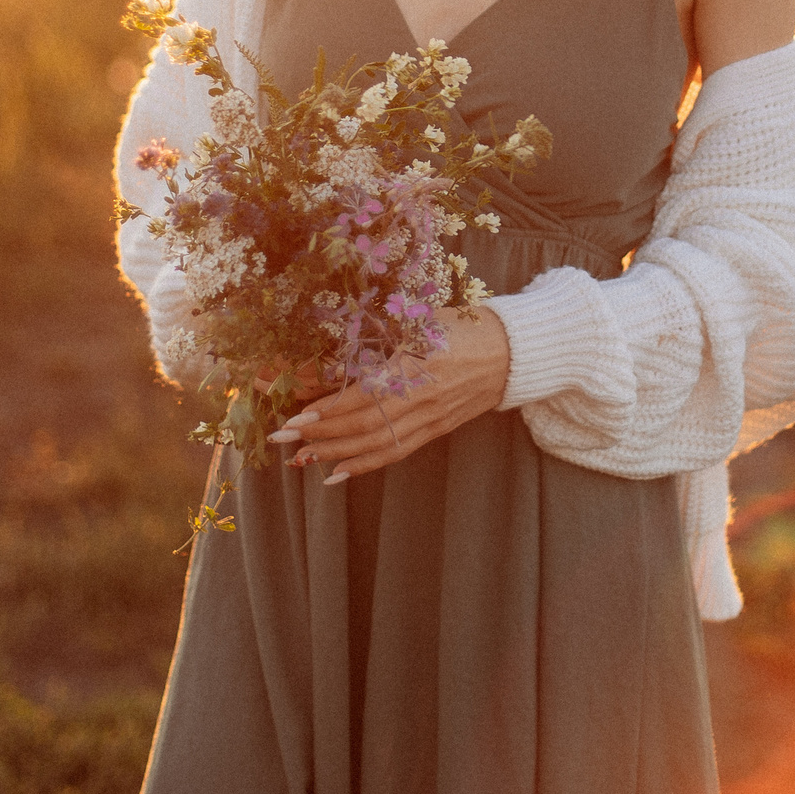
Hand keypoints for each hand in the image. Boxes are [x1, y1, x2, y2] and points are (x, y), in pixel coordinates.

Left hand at [268, 309, 509, 482]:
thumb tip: (331, 355)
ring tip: (302, 457)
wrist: (510, 352)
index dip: (331, 409)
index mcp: (418, 364)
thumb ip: (381, 336)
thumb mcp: (420, 320)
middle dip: (321, 434)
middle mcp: (423, 397)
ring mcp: (430, 418)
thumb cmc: (461, 327)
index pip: (366, 395)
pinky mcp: (435, 431)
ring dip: (336, 453)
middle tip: (284, 437)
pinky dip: (364, 465)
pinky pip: (396, 453)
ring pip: (377, 445)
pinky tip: (336, 473)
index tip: (299, 414)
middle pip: (365, 425)